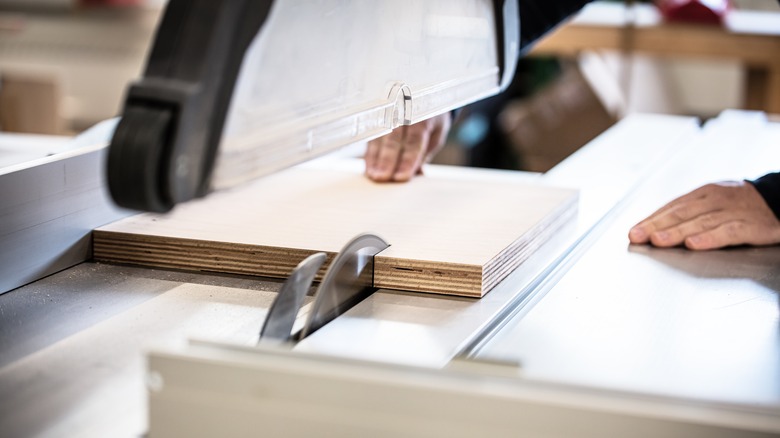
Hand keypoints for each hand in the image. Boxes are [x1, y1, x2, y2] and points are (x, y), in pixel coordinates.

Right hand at [364, 113, 450, 181]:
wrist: (424, 93)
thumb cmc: (432, 117)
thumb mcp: (437, 132)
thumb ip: (426, 153)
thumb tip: (416, 173)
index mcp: (423, 113)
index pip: (413, 140)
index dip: (407, 160)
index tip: (401, 177)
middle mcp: (403, 110)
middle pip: (393, 138)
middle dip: (387, 160)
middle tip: (383, 178)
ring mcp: (388, 112)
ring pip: (379, 137)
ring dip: (375, 158)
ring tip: (373, 175)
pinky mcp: (377, 118)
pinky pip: (372, 137)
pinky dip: (370, 154)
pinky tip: (369, 168)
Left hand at [628, 181, 779, 249]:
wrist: (779, 200)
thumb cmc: (739, 206)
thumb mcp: (713, 203)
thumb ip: (687, 214)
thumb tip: (652, 228)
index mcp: (704, 194)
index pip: (672, 207)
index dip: (651, 220)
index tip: (633, 233)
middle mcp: (716, 200)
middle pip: (682, 213)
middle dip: (657, 226)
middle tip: (638, 236)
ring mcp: (734, 212)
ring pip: (701, 222)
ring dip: (677, 232)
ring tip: (658, 240)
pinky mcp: (753, 226)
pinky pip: (729, 231)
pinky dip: (711, 238)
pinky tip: (695, 244)